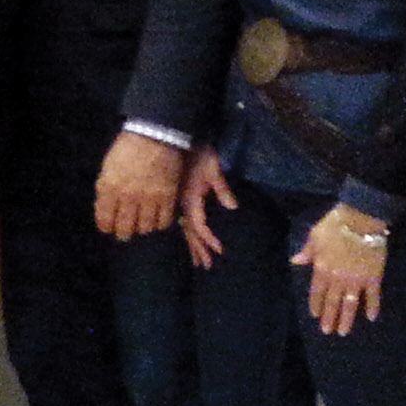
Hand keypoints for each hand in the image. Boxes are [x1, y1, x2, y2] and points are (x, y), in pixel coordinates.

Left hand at [95, 131, 184, 238]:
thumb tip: (107, 210)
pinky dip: (160, 222)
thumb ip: (106, 190)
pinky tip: (157, 216)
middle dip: (124, 232)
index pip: (104, 222)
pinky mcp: (168, 197)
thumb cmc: (127, 148)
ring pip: (145, 228)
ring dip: (142, 227)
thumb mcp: (107, 168)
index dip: (107, 227)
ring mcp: (149, 198)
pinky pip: (163, 221)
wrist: (155, 134)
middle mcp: (128, 197)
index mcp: (109, 188)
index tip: (110, 226)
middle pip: (125, 230)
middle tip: (126, 227)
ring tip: (142, 220)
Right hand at [177, 149, 236, 268]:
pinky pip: (180, 222)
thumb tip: (233, 208)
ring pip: (183, 230)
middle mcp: (181, 206)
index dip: (210, 239)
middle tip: (207, 266)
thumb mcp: (212, 168)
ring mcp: (176, 203)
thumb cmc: (196, 152)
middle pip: (190, 233)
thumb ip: (222, 189)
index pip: (200, 226)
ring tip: (198, 261)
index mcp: (190, 200)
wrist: (172, 139)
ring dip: (191, 246)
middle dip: (199, 250)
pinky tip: (187, 240)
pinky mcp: (175, 199)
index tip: (221, 250)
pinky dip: (185, 234)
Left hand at [292, 204, 387, 333]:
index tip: (315, 316)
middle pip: (332, 302)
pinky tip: (372, 318)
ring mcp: (356, 280)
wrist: (361, 220)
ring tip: (344, 332)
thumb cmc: (335, 225)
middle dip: (329, 318)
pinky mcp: (374, 277)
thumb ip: (307, 252)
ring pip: (350, 304)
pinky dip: (373, 307)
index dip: (316, 304)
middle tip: (328, 332)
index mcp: (322, 269)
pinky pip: (373, 296)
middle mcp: (337, 279)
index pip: (317, 292)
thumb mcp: (315, 236)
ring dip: (347, 319)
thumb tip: (295, 261)